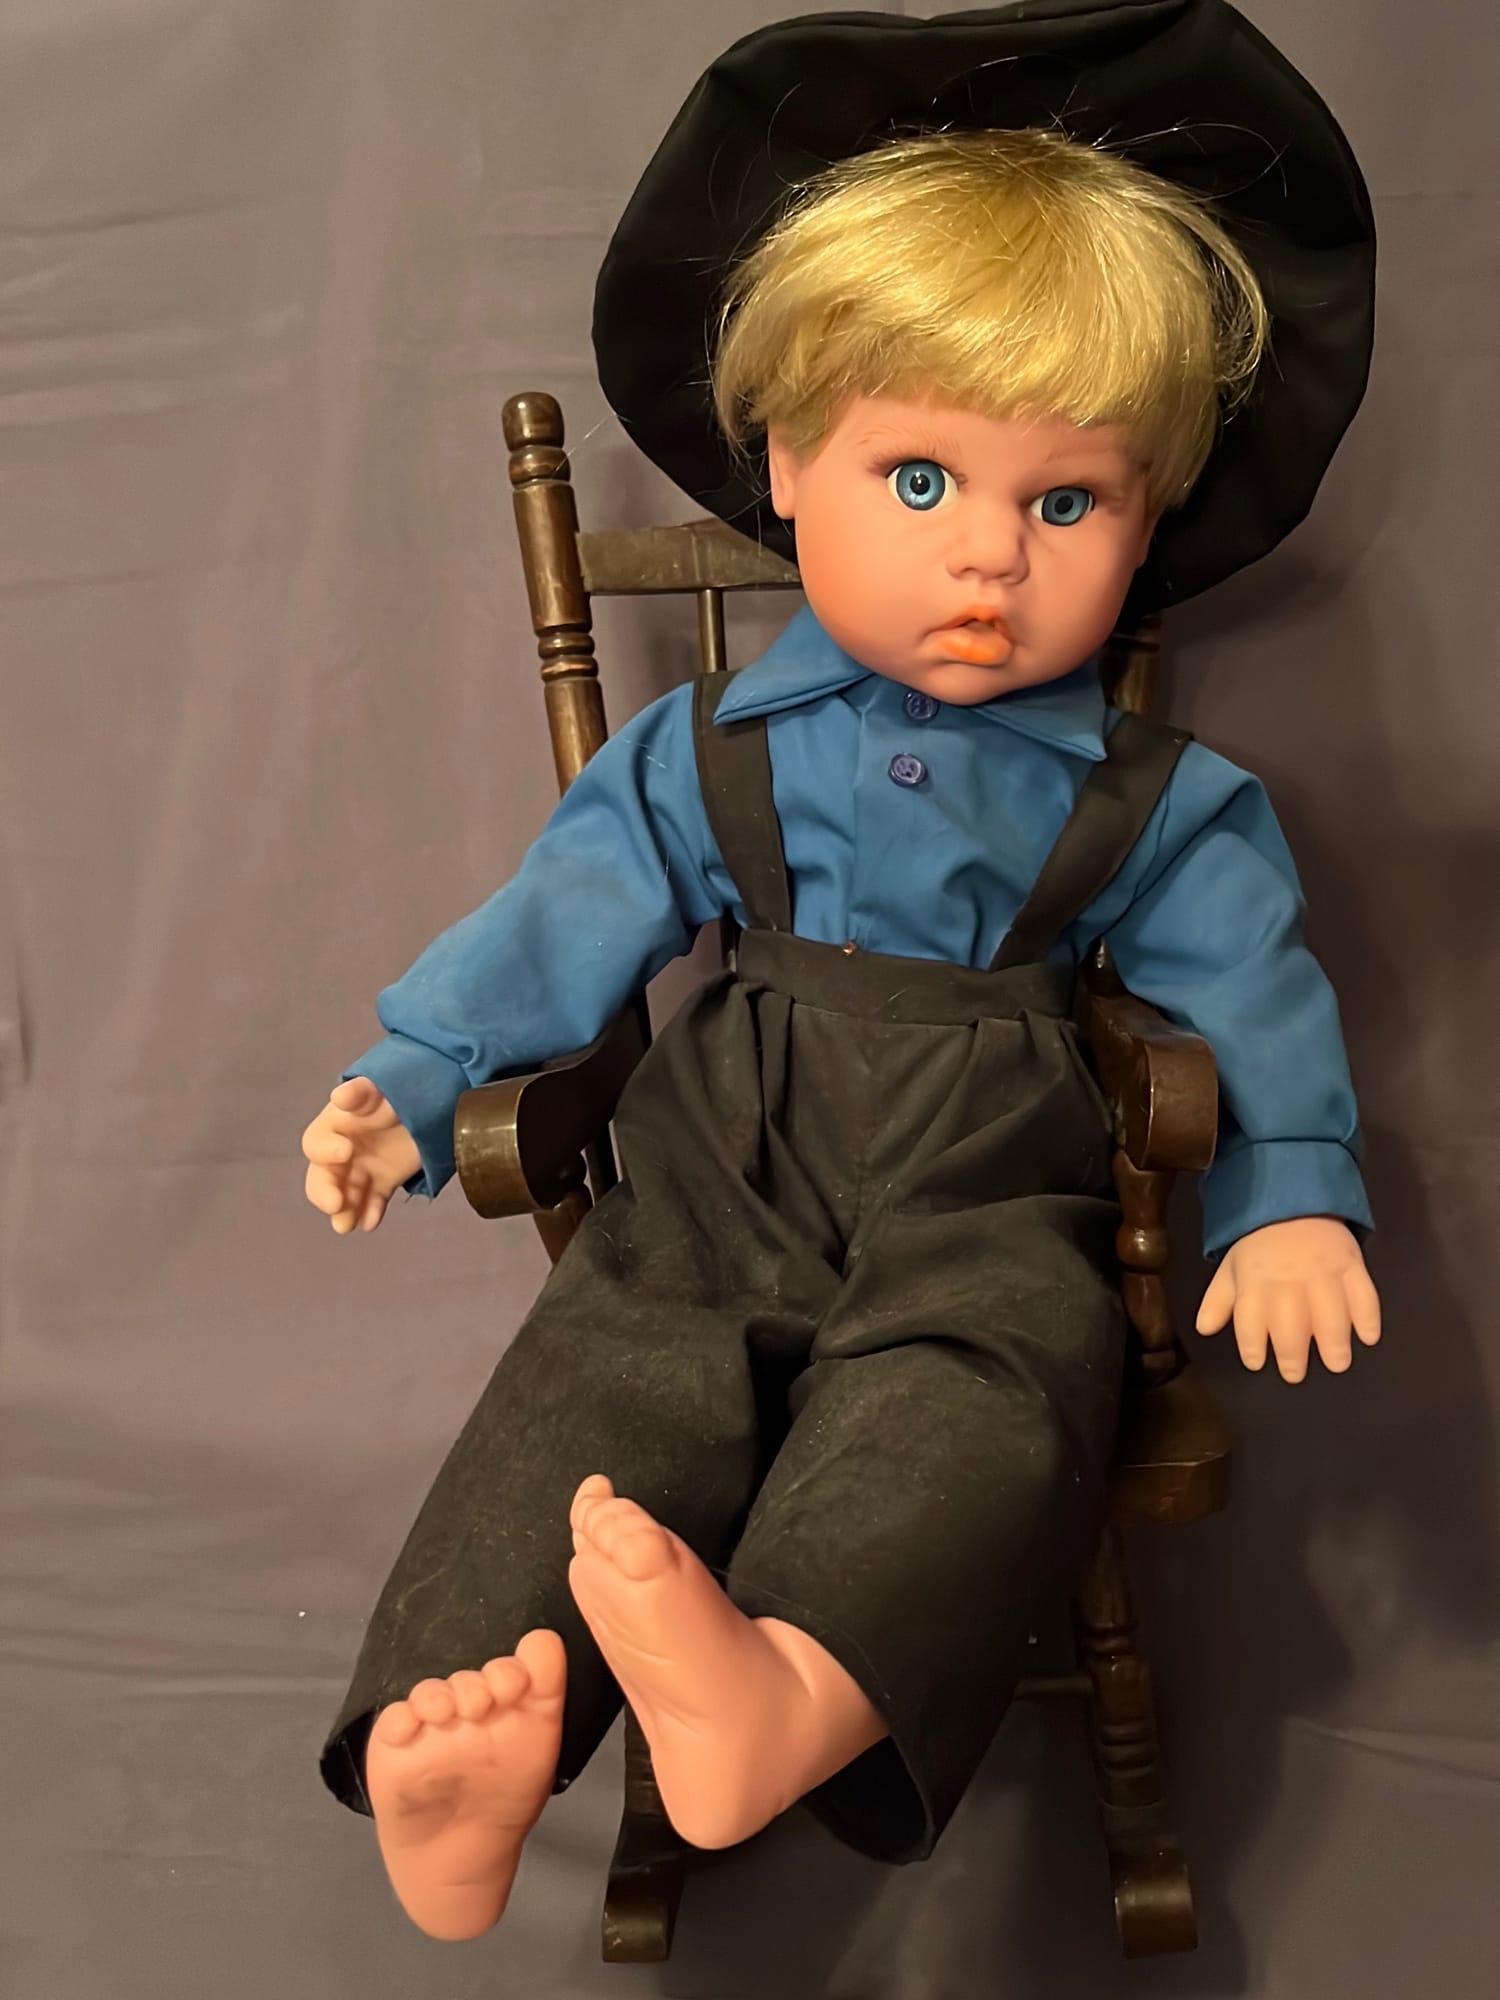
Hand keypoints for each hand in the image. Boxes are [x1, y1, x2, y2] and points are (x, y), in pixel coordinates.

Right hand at [302, 1078, 421, 1234]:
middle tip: (335, 1204)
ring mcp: (364, 1167)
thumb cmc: (400, 1087)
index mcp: (336, 1125)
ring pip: (346, 1194)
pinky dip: (371, 1212)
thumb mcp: (380, 1086)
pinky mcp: (384, 1180)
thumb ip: (361, 1092)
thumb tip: (340, 1097)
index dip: (326, 1150)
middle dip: (324, 1191)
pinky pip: (373, 1200)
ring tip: (347, 1225)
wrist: (434, 1096)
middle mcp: (344, 1150)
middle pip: (324, 1176)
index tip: (345, 1152)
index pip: (317, 1142)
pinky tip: (371, 1222)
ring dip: (345, 1210)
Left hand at [1195, 1216, 1380, 1382]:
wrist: (1295, 1204)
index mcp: (1255, 1280)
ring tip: (1336, 1364)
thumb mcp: (1232, 1268)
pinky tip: (1369, 1338)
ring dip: (1335, 1341)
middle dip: (1292, 1353)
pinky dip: (1368, 1316)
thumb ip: (1219, 1301)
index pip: (1250, 1317)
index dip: (1251, 1343)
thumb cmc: (1260, 1246)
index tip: (1257, 1363)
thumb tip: (1204, 1329)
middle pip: (1291, 1321)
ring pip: (1331, 1311)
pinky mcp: (1352, 1264)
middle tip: (1295, 1374)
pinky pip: (1363, 1292)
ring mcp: (1324, 1271)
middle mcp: (1290, 1278)